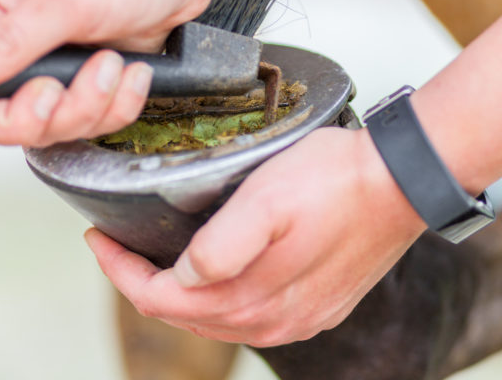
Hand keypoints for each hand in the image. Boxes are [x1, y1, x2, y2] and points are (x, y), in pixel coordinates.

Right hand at [0, 0, 221, 146]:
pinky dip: (115, 108)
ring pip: (43, 126)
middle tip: (56, 91)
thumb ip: (11, 41)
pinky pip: (87, 121)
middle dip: (27, 117)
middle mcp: (10, 41)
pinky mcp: (85, 82)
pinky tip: (133, 75)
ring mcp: (49, 66)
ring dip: (84, 108)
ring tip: (111, 65)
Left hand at [85, 127, 425, 346]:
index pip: (159, 300)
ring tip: (158, 256)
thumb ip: (219, 247)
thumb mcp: (267, 201)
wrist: (402, 181)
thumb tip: (182, 276)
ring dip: (178, 290)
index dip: (119, 271)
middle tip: (122, 245)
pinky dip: (218, 295)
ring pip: (215, 318)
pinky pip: (250, 313)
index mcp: (251, 300)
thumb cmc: (336, 181)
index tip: (100, 238)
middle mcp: (271, 321)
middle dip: (143, 282)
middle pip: (183, 314)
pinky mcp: (317, 305)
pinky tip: (214, 271)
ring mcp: (297, 317)